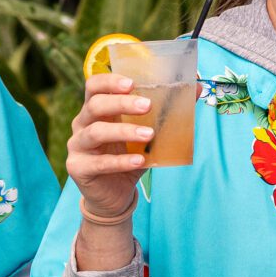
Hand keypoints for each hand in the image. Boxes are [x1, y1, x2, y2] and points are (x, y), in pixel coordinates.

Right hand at [66, 74, 152, 269]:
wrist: (115, 195)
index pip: (94, 85)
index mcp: (97, 109)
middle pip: (95, 105)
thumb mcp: (148, 133)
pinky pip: (99, 163)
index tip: (132, 83)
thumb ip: (167, 112)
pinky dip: (121, 161)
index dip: (110, 81)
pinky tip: (140, 161)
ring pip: (96, 132)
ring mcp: (77, 146)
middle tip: (147, 106)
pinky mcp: (78, 168)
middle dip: (121, 103)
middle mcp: (83, 123)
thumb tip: (198, 89)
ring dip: (124, 131)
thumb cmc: (130, 156)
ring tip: (149, 135)